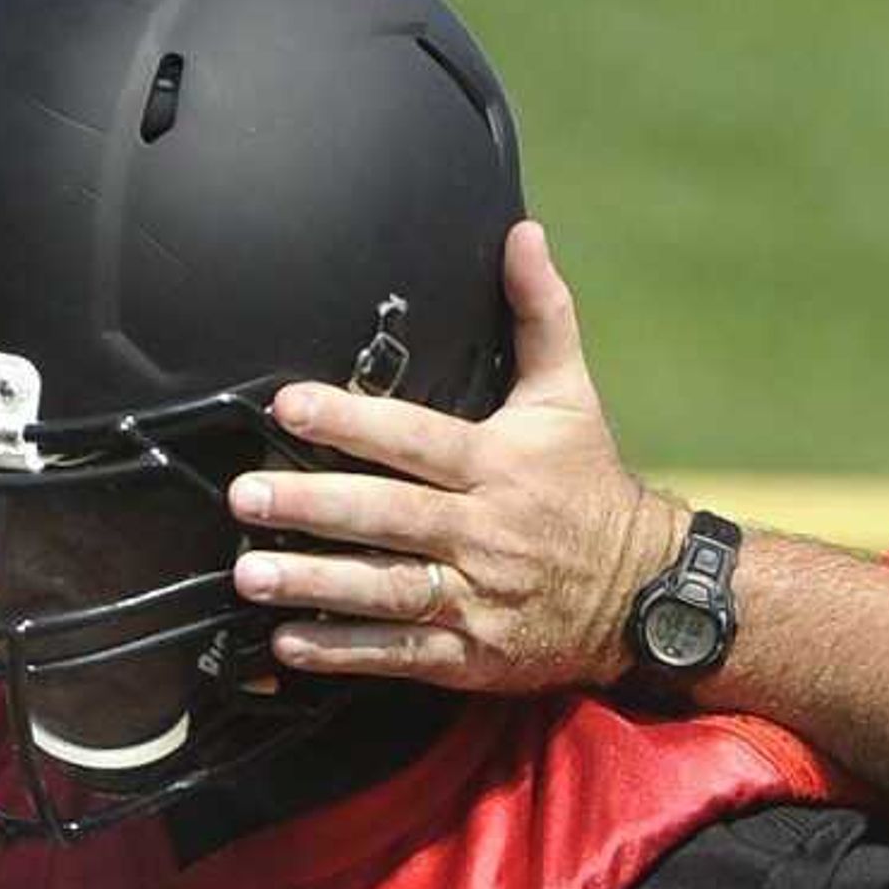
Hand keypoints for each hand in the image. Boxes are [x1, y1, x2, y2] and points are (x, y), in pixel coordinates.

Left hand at [227, 221, 689, 693]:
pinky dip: (342, 650)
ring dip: (313, 583)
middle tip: (246, 496)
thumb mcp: (571, 397)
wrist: (642, 593)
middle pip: (388, 516)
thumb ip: (540, 313)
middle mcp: (485, 533)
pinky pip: (400, 654)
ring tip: (249, 573)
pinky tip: (288, 642)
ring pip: (386, 590)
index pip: (416, 439)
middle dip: (311, 507)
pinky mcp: (473, 655)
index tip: (289, 406)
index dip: (351, 422)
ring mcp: (478, 599)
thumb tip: (522, 234)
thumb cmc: (589, 486)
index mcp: (500, 466)